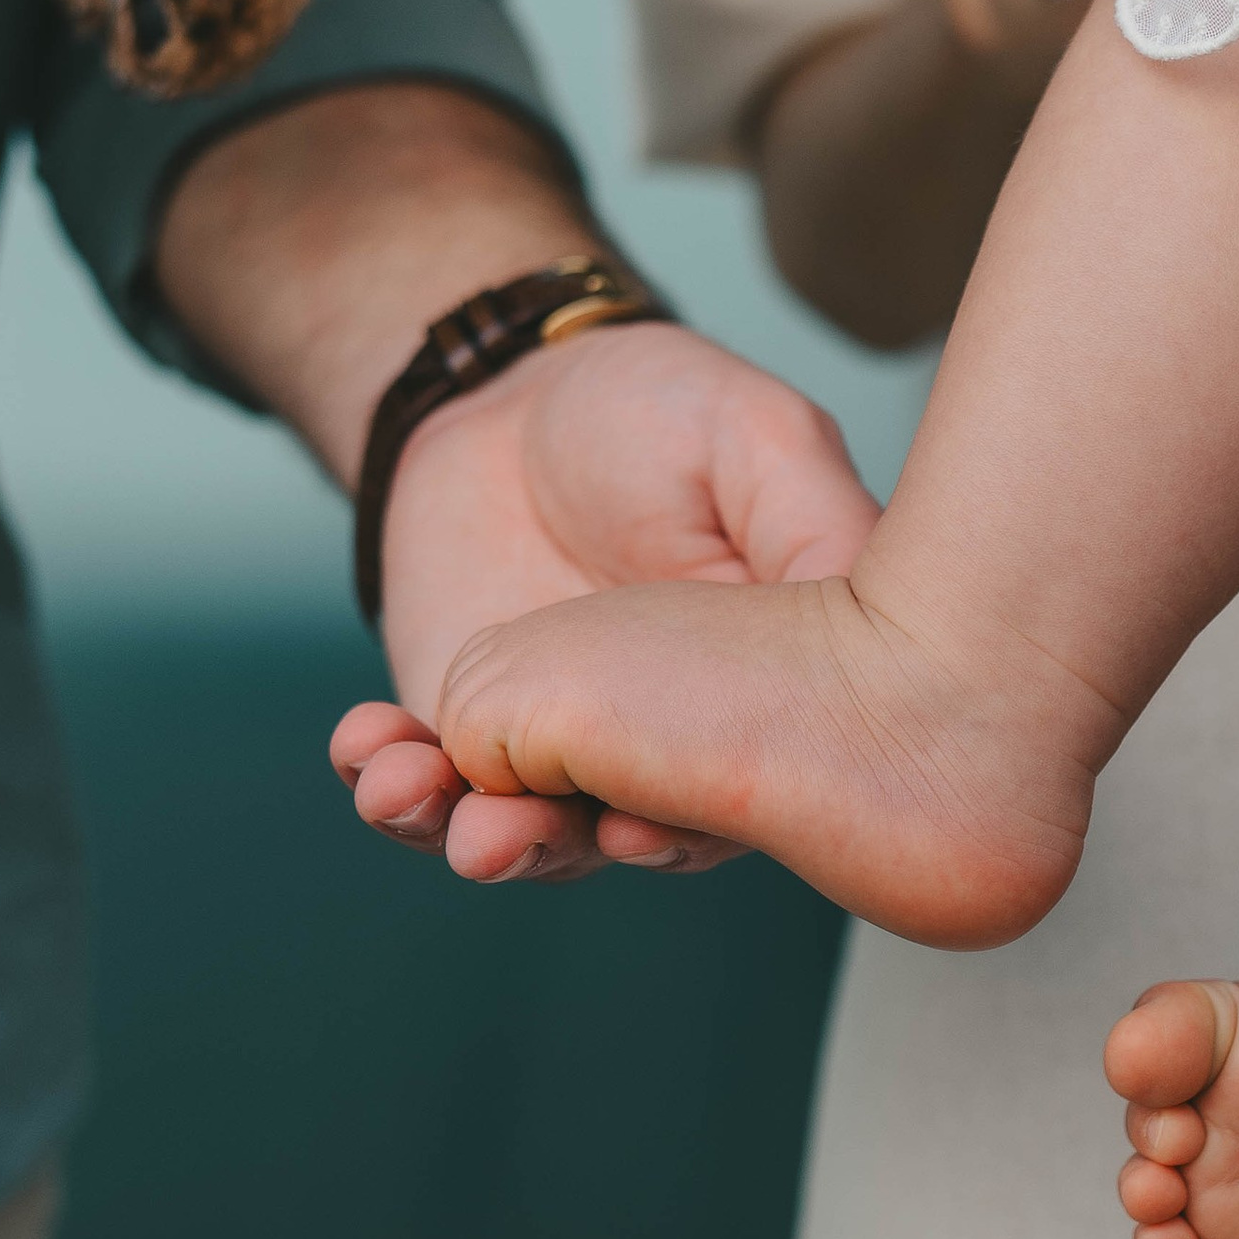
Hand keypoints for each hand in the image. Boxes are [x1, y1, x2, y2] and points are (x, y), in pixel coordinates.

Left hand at [331, 321, 880, 880]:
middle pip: (619, 838)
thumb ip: (816, 523)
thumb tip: (872, 622)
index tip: (635, 830)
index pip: (741, 792)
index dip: (689, 828)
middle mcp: (665, 745)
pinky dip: (387, 780)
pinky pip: (423, 786)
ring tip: (405, 793)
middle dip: (548, 845)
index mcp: (758, 694)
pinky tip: (365, 752)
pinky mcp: (463, 734)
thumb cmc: (655, 408)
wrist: (508, 393)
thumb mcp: (761, 437)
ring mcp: (559, 749)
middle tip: (491, 838)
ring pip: (515, 832)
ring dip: (454, 830)